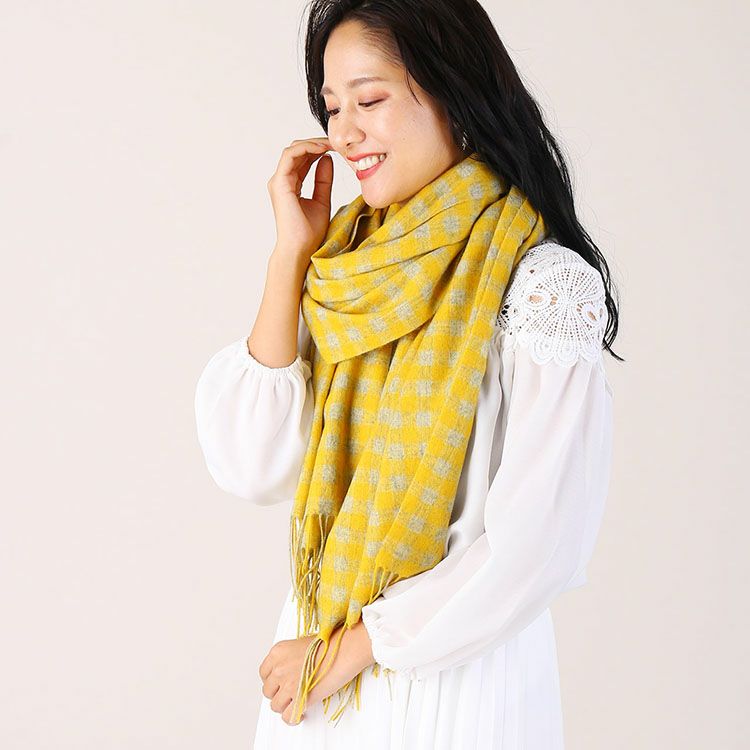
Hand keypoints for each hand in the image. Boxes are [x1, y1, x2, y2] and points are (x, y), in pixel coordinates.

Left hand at [258, 620, 374, 725]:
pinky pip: (288, 716)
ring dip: (285, 705)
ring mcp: (287, 685)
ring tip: (297, 702)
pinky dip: (293, 717)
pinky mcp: (299, 699)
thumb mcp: (301, 644)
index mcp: (278, 652)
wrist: (343, 650)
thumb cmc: (329, 644)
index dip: (273, 680)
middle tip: (290, 692)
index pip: (263, 673)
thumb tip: (288, 671)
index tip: (280, 682)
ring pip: (276, 705)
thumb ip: (289, 658)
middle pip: (268, 691)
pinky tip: (301, 713)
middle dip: (279, 693)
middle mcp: (279, 668)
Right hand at [267, 137, 333, 260]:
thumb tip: (327, 159)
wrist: (300, 249)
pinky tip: (323, 150)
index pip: (303, 159)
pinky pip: (290, 155)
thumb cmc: (309, 232)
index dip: (319, 150)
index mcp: (290, 184)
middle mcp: (282, 180)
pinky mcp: (280, 183)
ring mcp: (279, 181)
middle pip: (298, 151)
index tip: (338, 149)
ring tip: (331, 144)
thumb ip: (323, 180)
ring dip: (313, 143)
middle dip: (317, 143)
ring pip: (293, 149)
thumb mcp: (322, 200)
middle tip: (337, 143)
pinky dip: (306, 148)